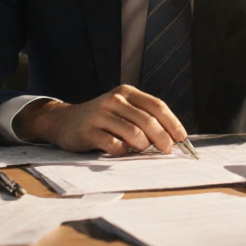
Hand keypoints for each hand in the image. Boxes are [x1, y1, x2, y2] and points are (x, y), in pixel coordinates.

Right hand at [12, 85, 187, 155]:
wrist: (63, 121)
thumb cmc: (100, 118)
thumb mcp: (121, 109)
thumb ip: (142, 118)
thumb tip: (171, 138)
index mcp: (126, 92)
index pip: (157, 105)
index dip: (172, 123)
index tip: (181, 138)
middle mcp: (114, 100)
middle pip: (147, 120)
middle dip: (162, 138)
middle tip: (167, 150)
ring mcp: (100, 115)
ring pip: (133, 132)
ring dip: (143, 146)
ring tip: (142, 150)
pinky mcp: (89, 131)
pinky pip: (114, 144)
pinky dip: (124, 152)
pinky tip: (123, 152)